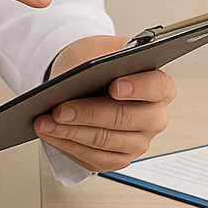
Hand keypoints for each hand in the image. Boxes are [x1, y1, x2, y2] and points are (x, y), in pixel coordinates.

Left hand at [34, 35, 176, 171]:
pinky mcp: (120, 159)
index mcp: (160, 86)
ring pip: (105, 142)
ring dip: (71, 133)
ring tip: (47, 121)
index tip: (113, 86)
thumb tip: (83, 75)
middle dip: (88, 114)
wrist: (88, 78)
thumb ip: (98, 59)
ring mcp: (139, 142)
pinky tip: (52, 134)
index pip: (156, 87)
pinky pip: (94, 160)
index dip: (137, 87)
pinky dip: (69, 146)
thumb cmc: (98, 60)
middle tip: (60, 108)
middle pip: (124, 119)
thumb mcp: (99, 48)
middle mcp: (154, 117)